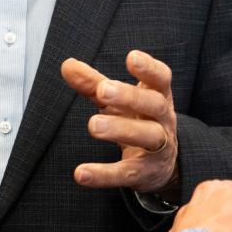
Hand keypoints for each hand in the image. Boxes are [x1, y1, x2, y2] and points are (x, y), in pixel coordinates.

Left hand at [61, 50, 177, 194]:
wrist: (160, 164)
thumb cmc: (137, 119)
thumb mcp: (118, 101)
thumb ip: (93, 83)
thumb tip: (67, 65)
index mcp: (158, 96)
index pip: (161, 78)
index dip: (148, 68)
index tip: (131, 58)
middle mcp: (164, 119)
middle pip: (154, 105)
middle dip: (129, 96)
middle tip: (102, 90)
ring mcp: (159, 147)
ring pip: (147, 136)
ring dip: (120, 129)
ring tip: (93, 125)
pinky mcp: (145, 173)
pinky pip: (126, 173)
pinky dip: (104, 174)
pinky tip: (82, 173)